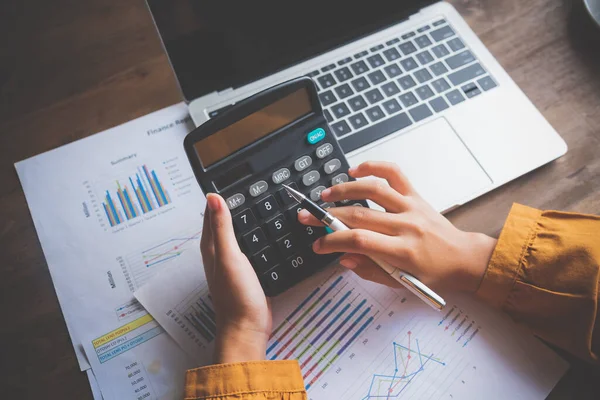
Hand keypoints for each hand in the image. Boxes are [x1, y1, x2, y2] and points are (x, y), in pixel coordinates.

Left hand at [200, 193, 271, 362]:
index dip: (217, 199)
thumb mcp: (230, 256)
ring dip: (240, 222)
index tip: (226, 181)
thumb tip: (212, 197)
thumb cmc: (236, 295)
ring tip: (252, 206)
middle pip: (221, 225)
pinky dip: (252, 238)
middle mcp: (218, 255)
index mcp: (212, 248)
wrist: (248, 327)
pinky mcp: (245, 274)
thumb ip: (222, 227)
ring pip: (235, 236)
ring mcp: (232, 265)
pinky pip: (247, 249)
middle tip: (240, 189)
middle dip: (228, 208)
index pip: (211, 216)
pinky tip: (262, 235)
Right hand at [298, 161, 496, 292]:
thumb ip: (370, 270)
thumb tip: (343, 258)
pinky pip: (394, 173)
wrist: (463, 257)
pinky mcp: (415, 196)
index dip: (333, 242)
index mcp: (403, 252)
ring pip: (373, 190)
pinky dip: (373, 167)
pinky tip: (354, 170)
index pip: (360, 241)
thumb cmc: (433, 274)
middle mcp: (406, 226)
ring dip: (344, 190)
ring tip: (325, 196)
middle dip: (328, 217)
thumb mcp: (401, 282)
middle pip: (360, 215)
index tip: (318, 245)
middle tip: (306, 217)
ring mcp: (411, 207)